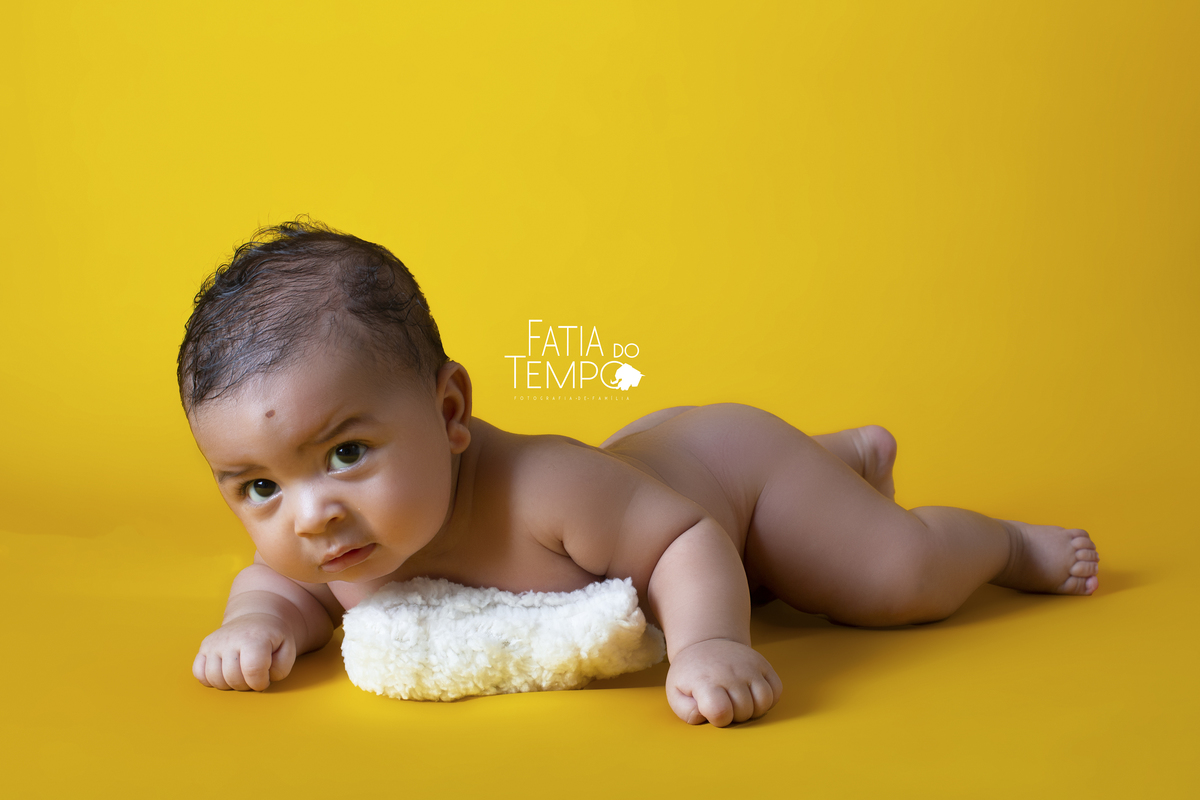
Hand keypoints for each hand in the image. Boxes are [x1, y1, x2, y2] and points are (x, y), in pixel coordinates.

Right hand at [192, 613, 297, 690]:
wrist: (256, 619)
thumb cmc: (273, 638)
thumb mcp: (287, 649)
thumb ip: (281, 669)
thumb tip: (261, 681)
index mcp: (254, 638)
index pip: (253, 671)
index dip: (261, 682)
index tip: (265, 679)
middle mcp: (230, 638)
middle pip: (233, 678)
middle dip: (246, 685)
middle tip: (254, 675)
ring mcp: (214, 642)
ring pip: (214, 679)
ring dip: (229, 684)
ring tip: (240, 674)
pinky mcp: (204, 647)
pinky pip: (199, 674)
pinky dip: (211, 679)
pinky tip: (225, 672)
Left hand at [665, 638, 782, 725]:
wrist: (705, 644)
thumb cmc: (691, 675)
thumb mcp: (675, 693)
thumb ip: (686, 711)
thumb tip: (704, 716)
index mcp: (705, 680)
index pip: (721, 711)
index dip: (719, 719)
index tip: (712, 712)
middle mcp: (730, 672)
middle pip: (745, 710)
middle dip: (735, 716)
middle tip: (725, 705)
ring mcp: (749, 666)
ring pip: (764, 701)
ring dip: (754, 709)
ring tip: (739, 702)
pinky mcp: (763, 663)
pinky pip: (777, 690)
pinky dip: (768, 698)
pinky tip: (752, 694)